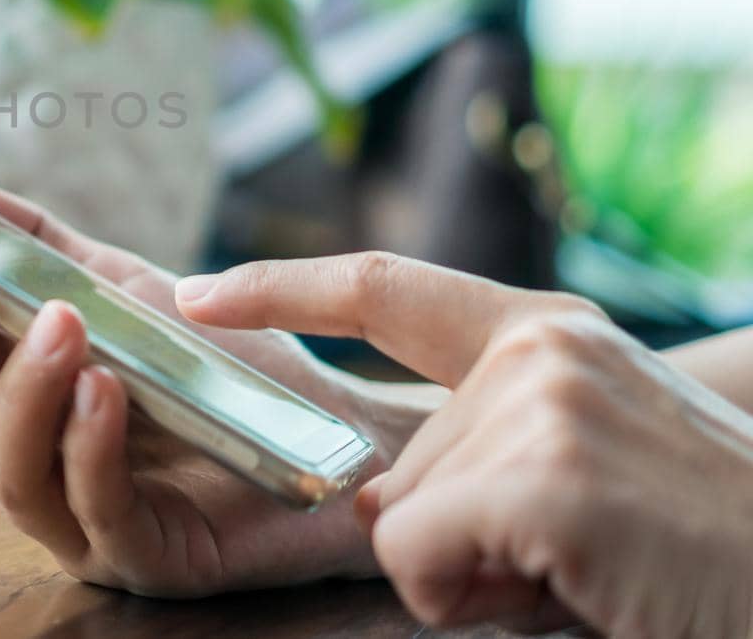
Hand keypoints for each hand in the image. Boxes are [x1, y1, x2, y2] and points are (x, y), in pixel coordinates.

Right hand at [0, 180, 437, 596]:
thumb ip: (41, 242)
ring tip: (62, 326)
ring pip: (0, 473)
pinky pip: (93, 513)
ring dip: (21, 392)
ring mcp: (79, 515)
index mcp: (15, 395)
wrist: (343, 430)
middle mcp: (31, 456)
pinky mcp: (143, 558)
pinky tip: (106, 393)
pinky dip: (88, 447)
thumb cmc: (229, 364)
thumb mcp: (128, 285)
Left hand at [178, 252, 752, 635]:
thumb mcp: (583, 457)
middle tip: (564, 553)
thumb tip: (374, 501)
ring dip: (471, 575)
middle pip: (393, 467)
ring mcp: (540, 403)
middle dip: (448, 536)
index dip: (280, 287)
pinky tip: (572, 588)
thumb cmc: (690, 541)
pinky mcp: (543, 477)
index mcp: (545, 332)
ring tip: (582, 568)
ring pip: (398, 522)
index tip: (197, 292)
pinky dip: (471, 599)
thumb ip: (477, 445)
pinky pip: (416, 560)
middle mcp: (537, 348)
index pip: (386, 289)